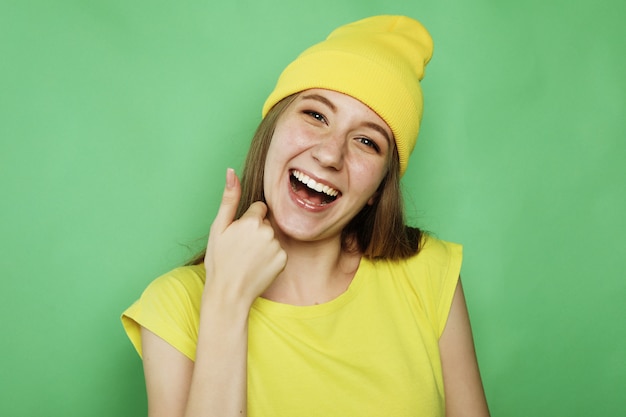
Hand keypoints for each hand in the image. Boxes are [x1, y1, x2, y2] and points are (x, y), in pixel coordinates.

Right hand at [203, 168, 286, 306]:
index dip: (247, 221)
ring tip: (248, 259)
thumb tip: (231, 171)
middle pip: (266, 223)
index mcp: (252, 221)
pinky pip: (278, 251)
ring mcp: (277, 247)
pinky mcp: (284, 260)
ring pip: (272, 237)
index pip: (258, 208)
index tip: (238, 235)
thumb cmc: (219, 260)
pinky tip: (258, 267)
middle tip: (241, 249)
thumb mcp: (218, 227)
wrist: (228, 294)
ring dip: (263, 244)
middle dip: (256, 232)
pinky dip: (271, 258)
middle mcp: (268, 232)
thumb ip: (228, 198)